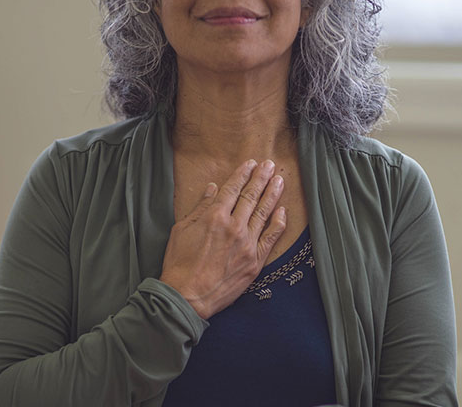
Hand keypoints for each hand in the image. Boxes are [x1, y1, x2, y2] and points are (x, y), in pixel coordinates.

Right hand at [159, 159, 286, 319]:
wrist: (187, 297)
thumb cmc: (179, 264)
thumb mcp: (181, 230)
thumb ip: (200, 207)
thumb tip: (213, 188)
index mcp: (214, 216)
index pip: (232, 189)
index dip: (242, 174)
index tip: (250, 164)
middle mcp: (234, 226)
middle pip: (251, 196)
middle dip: (261, 178)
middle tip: (270, 164)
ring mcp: (247, 244)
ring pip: (264, 213)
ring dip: (273, 194)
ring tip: (280, 180)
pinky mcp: (255, 261)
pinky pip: (271, 238)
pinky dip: (278, 223)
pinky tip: (282, 211)